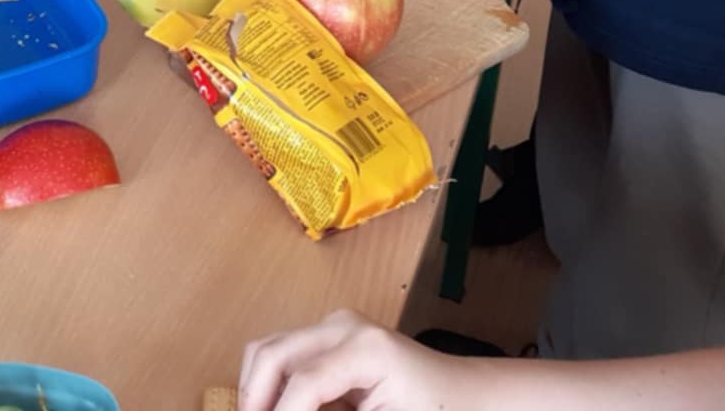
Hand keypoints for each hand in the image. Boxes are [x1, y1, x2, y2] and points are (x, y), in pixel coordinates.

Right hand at [240, 310, 467, 410]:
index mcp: (366, 348)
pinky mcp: (331, 337)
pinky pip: (285, 356)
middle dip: (255, 399)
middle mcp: (343, 325)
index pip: (303, 383)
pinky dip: (274, 386)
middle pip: (271, 354)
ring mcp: (335, 326)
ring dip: (259, 392)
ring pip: (269, 351)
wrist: (469, 397)